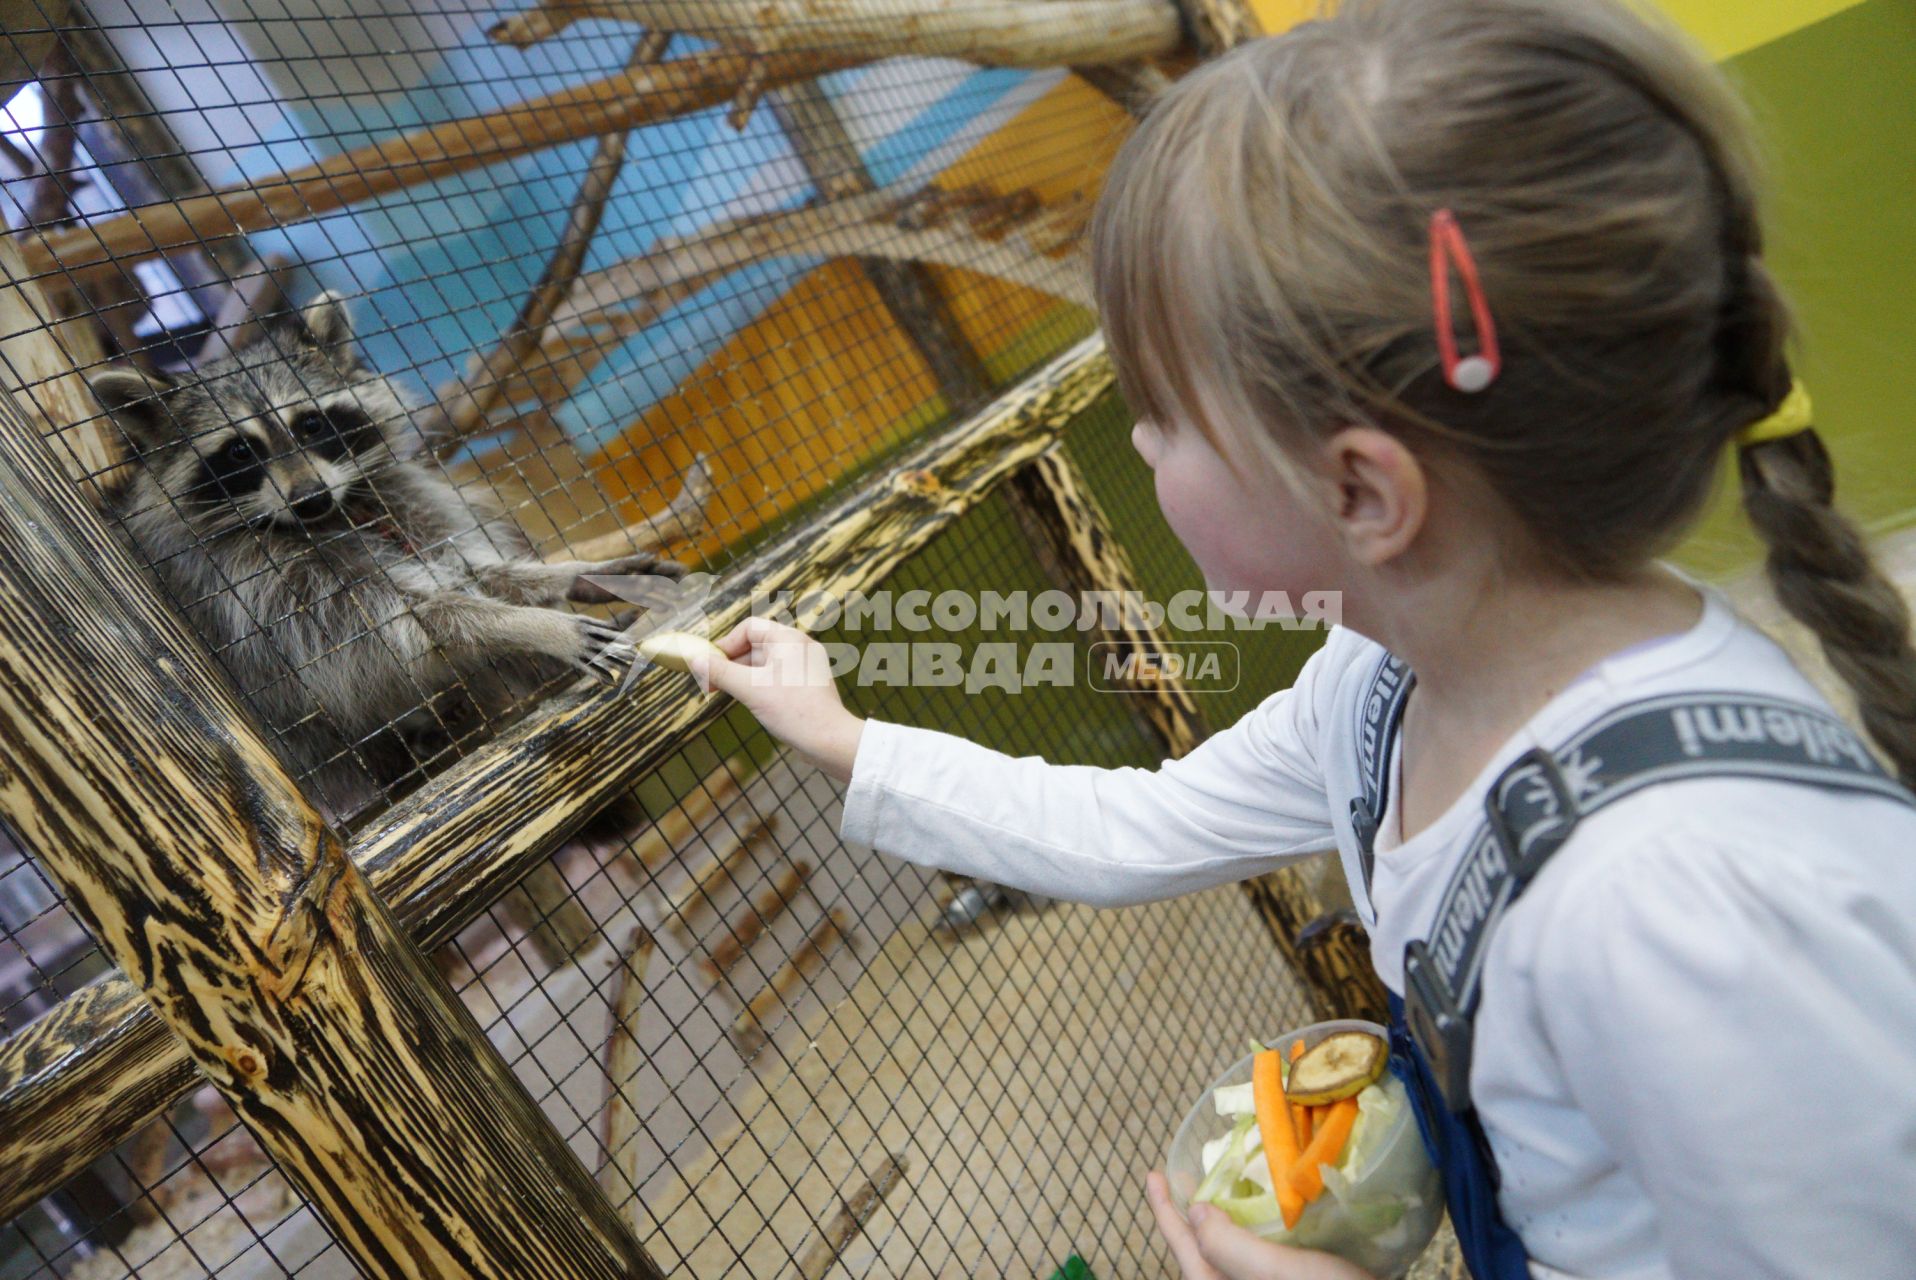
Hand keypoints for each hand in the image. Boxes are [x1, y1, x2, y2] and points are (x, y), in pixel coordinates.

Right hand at [691, 617, 863, 781]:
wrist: (830, 741)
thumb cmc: (795, 711)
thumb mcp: (750, 689)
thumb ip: (721, 673)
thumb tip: (695, 660)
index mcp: (789, 639)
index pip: (749, 628)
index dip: (726, 644)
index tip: (710, 664)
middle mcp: (799, 647)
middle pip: (755, 645)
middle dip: (730, 663)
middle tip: (710, 684)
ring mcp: (804, 667)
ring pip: (763, 663)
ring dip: (742, 676)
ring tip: (724, 693)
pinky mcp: (805, 685)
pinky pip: (774, 677)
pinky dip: (757, 685)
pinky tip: (748, 701)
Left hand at [1146, 1173, 1377, 1279]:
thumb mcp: (1277, 1274)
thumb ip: (1229, 1247)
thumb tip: (1196, 1215)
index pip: (1184, 1248)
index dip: (1164, 1210)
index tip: (1152, 1173)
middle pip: (1207, 1253)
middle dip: (1195, 1214)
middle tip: (1187, 1176)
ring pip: (1236, 1255)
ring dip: (1228, 1221)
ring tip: (1224, 1188)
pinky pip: (1264, 1259)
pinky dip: (1259, 1232)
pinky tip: (1271, 1213)